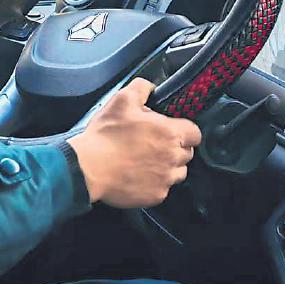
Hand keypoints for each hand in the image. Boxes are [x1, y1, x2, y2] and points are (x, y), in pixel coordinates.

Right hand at [67, 78, 201, 207]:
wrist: (89, 168)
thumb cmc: (107, 134)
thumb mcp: (122, 100)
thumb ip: (142, 88)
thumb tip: (151, 87)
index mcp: (170, 133)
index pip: (195, 133)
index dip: (184, 129)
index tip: (171, 129)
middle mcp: (173, 158)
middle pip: (187, 153)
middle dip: (175, 147)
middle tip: (154, 143)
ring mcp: (165, 179)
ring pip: (178, 172)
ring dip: (168, 166)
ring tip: (146, 160)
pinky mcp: (156, 196)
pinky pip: (163, 188)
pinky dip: (155, 183)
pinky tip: (138, 175)